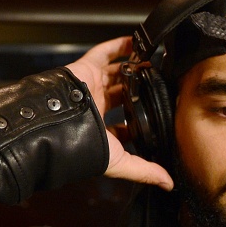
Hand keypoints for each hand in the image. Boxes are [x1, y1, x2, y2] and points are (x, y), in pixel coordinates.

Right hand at [66, 37, 173, 189]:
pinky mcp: (86, 68)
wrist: (56, 125)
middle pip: (123, 94)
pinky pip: (104, 52)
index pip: (126, 124)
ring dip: (135, 68)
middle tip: (162, 82)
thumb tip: (169, 184)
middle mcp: (98, 107)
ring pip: (116, 73)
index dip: (142, 120)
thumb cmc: (82, 147)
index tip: (161, 115)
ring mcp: (92, 86)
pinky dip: (120, 46)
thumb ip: (145, 171)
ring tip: (155, 62)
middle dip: (141, 89)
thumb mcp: (119, 162)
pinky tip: (138, 42)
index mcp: (104, 129)